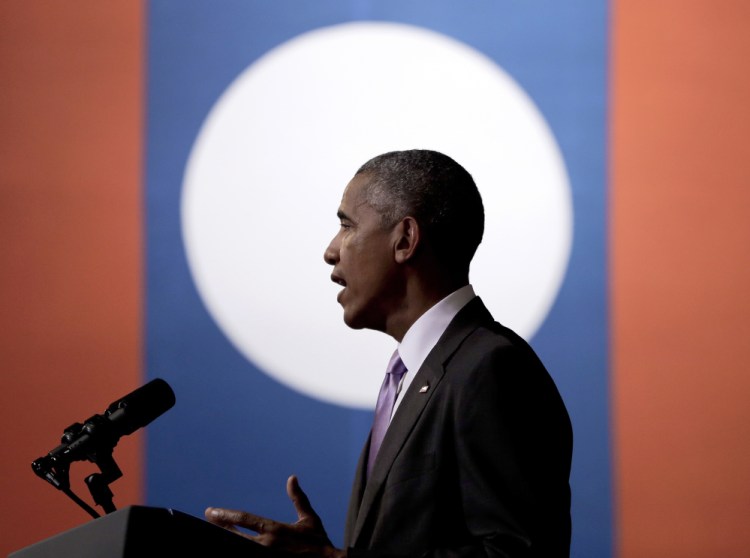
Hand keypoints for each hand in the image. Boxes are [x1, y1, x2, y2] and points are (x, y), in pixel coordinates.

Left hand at [205, 475, 345, 557]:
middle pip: (235, 537)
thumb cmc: (319, 542)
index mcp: (275, 530)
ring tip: (211, 535)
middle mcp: (267, 545)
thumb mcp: (309, 519)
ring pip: (238, 549)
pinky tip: (227, 549)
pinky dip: (236, 553)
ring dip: (224, 542)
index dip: (226, 516)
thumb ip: (298, 499)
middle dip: (219, 528)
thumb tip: (292, 478)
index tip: (211, 511)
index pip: (245, 520)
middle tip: (207, 520)